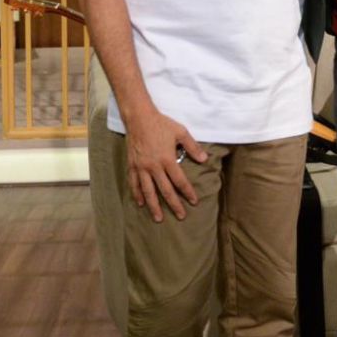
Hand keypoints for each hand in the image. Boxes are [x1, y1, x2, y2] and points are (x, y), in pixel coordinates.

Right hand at [123, 107, 207, 222]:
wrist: (139, 118)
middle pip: (165, 190)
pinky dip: (137, 194)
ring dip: (154, 206)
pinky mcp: (132, 165)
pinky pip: (134, 183)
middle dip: (174, 204)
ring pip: (148, 191)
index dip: (188, 192)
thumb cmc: (161, 124)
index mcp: (167, 159)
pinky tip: (141, 203)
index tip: (194, 202)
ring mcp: (142, 167)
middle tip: (181, 216)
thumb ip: (193, 147)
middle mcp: (154, 166)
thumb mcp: (180, 132)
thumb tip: (205, 159)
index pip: (180, 181)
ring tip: (158, 218)